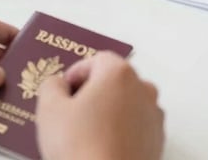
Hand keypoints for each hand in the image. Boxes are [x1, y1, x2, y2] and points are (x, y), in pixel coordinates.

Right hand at [37, 52, 164, 159]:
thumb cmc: (81, 147)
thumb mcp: (49, 109)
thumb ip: (51, 85)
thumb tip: (58, 83)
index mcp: (119, 73)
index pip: (95, 60)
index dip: (75, 73)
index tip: (63, 91)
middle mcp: (143, 88)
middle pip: (114, 80)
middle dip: (92, 91)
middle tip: (71, 111)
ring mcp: (153, 115)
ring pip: (126, 103)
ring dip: (108, 110)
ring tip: (85, 133)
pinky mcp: (157, 140)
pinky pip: (135, 125)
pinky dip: (121, 129)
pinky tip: (102, 146)